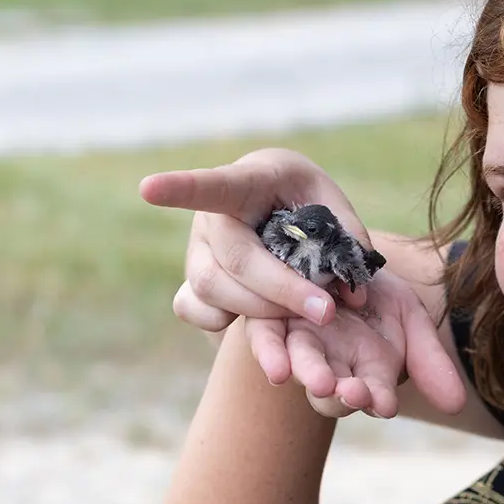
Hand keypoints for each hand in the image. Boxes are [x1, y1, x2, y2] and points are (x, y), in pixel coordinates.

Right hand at [138, 149, 466, 416]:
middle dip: (281, 291)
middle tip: (326, 312)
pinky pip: (193, 308)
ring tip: (304, 314)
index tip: (147, 188)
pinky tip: (261, 320)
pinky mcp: (192, 282)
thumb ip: (349, 239)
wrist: (277, 207)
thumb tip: (356, 296)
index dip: (179, 187)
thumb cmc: (304, 198)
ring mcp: (196, 250)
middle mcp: (212, 216)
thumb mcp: (333, 204)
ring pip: (213, 288)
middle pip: (235, 259)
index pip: (212, 185)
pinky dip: (224, 321)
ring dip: (262, 309)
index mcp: (247, 182)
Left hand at [245, 268, 457, 417]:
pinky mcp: (270, 318)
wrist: (339, 252)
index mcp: (364, 371)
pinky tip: (276, 362)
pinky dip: (270, 350)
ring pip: (297, 366)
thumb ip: (429, 361)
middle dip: (338, 395)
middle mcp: (328, 363)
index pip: (370, 394)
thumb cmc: (379, 292)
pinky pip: (265, 337)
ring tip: (317, 381)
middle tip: (351, 393)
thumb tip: (456, 406)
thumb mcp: (411, 319)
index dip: (376, 399)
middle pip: (328, 390)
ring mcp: (297, 342)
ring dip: (305, 374)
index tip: (384, 403)